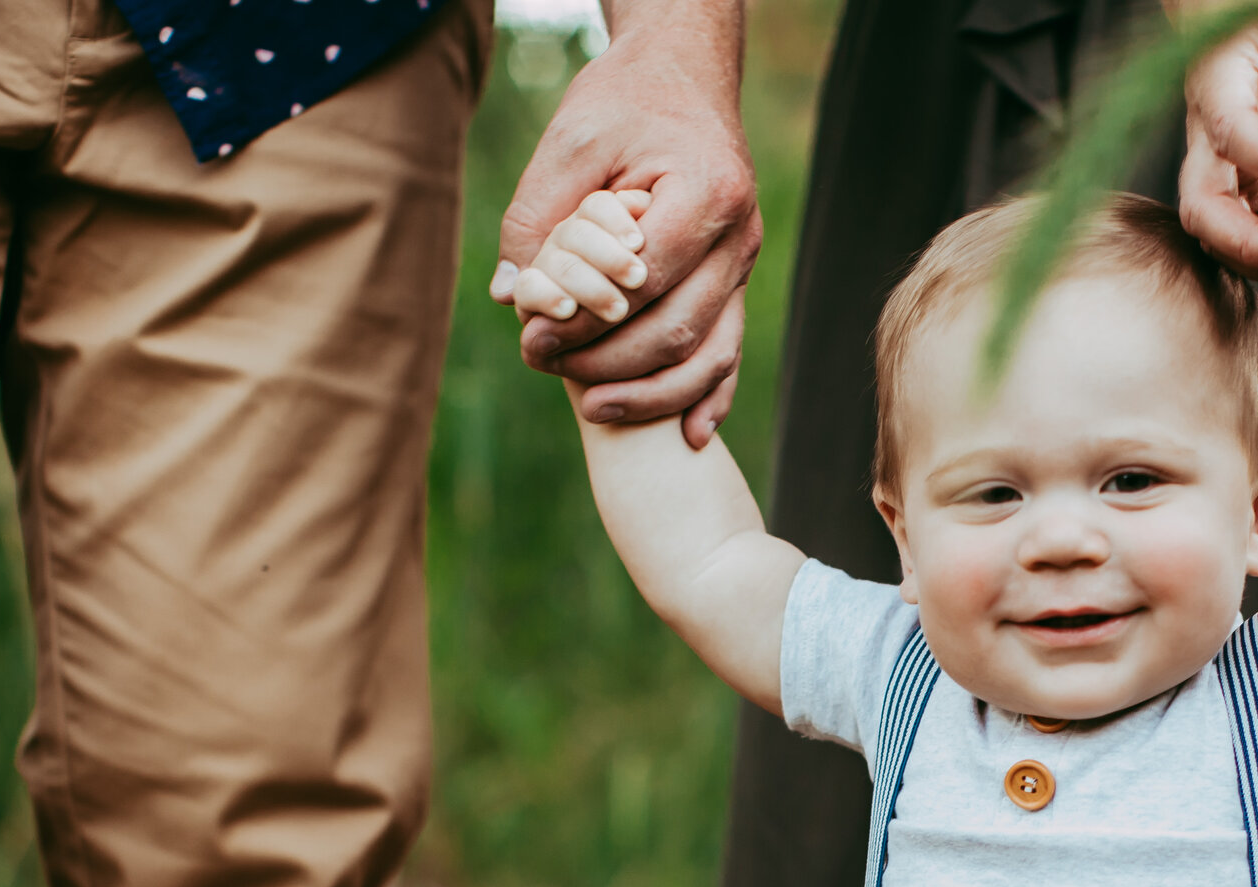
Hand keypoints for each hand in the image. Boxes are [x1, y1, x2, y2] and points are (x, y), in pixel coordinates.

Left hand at [494, 8, 759, 447]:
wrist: (682, 78)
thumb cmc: (625, 103)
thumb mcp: (571, 143)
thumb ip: (539, 218)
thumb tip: (515, 300)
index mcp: (706, 192)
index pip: (645, 282)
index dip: (589, 322)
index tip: (533, 339)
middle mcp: (737, 235)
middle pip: (680, 329)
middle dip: (610, 364)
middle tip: (546, 368)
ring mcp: (743, 264)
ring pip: (710, 353)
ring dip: (652, 393)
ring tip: (592, 409)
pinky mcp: (734, 283)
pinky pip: (731, 352)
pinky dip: (710, 397)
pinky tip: (690, 438)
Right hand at [1175, 0, 1257, 287]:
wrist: (1223, 11)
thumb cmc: (1257, 8)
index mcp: (1215, 93)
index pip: (1236, 142)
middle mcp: (1205, 137)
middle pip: (1206, 209)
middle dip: (1249, 247)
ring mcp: (1215, 162)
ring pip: (1218, 226)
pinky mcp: (1232, 175)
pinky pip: (1241, 221)